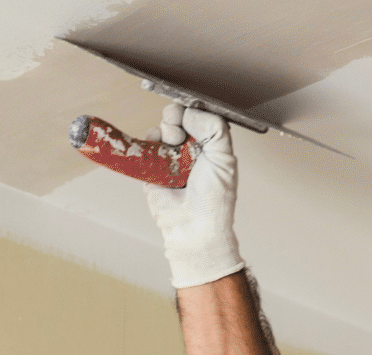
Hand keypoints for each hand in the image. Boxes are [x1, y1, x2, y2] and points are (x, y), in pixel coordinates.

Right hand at [144, 103, 241, 289]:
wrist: (193, 227)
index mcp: (211, 147)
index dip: (193, 110)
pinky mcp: (152, 168)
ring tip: (173, 143)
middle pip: (179, 118)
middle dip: (176, 116)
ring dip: (166, 130)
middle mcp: (191, 150)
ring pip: (163, 129)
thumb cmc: (214, 198)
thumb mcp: (224, 157)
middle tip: (179, 128)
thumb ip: (214, 127)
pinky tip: (158, 146)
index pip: (200, 116)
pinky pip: (147, 145)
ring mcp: (171, 159)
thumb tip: (190, 111)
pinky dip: (150, 140)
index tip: (189, 110)